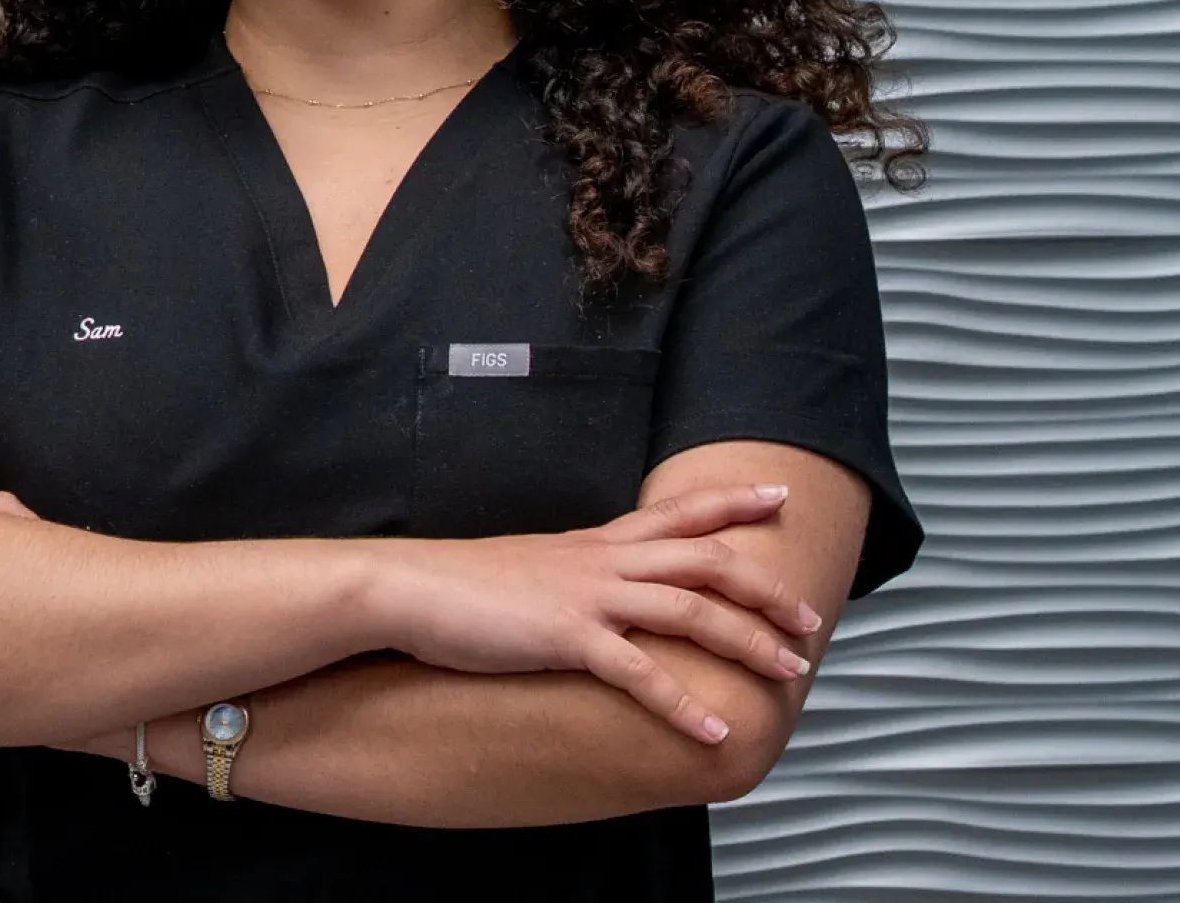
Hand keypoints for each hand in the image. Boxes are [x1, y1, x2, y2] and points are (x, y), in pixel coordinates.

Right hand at [367, 486, 820, 745]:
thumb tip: (602, 593)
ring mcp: (588, 597)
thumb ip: (577, 576)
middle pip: (705, 561)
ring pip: (690, 610)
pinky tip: (714, 731)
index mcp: (596, 543)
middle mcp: (602, 561)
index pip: (677, 512)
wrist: (411, 587)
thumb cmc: (466, 584)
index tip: (779, 493)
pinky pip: (640, 673)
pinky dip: (683, 704)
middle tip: (812, 617)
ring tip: (790, 672)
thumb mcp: (534, 569)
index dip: (732, 501)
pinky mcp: (567, 637)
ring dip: (748, 641)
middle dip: (765, 588)